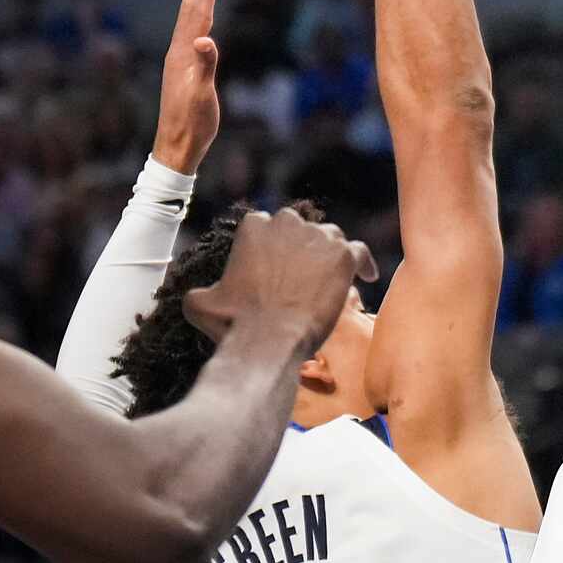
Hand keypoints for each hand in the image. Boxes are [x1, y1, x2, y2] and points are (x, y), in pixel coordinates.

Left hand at [152, 0, 219, 174]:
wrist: (177, 146)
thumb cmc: (193, 123)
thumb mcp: (202, 94)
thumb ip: (205, 65)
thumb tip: (205, 38)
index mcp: (183, 54)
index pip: (194, 13)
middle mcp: (179, 53)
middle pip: (189, 12)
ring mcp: (180, 62)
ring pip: (191, 23)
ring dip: (198, 1)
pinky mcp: (185, 72)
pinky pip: (193, 37)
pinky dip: (200, 23)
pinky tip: (202, 24)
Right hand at [183, 207, 376, 351]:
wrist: (268, 338)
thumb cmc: (233, 324)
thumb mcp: (200, 304)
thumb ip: (199, 289)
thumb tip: (196, 293)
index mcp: (254, 227)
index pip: (266, 226)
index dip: (270, 247)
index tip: (272, 265)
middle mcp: (288, 224)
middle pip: (300, 228)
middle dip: (299, 246)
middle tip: (299, 274)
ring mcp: (318, 237)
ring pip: (330, 238)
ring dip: (329, 254)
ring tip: (329, 278)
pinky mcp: (343, 254)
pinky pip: (360, 252)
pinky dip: (363, 264)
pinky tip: (366, 278)